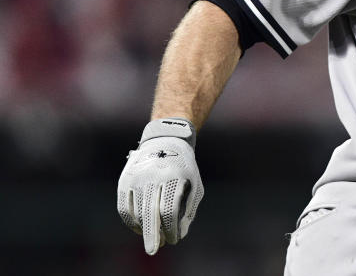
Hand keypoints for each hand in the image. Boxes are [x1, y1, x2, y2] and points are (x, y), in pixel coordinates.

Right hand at [117, 118, 203, 254]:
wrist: (165, 140)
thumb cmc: (184, 167)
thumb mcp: (194, 184)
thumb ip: (189, 209)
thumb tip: (180, 233)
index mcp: (174, 176)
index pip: (169, 211)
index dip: (171, 229)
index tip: (173, 240)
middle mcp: (153, 177)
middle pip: (150, 213)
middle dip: (153, 235)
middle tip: (154, 251)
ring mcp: (136, 178)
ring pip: (137, 212)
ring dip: (143, 230)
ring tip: (153, 240)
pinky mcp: (124, 181)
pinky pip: (124, 207)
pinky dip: (130, 221)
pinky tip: (140, 229)